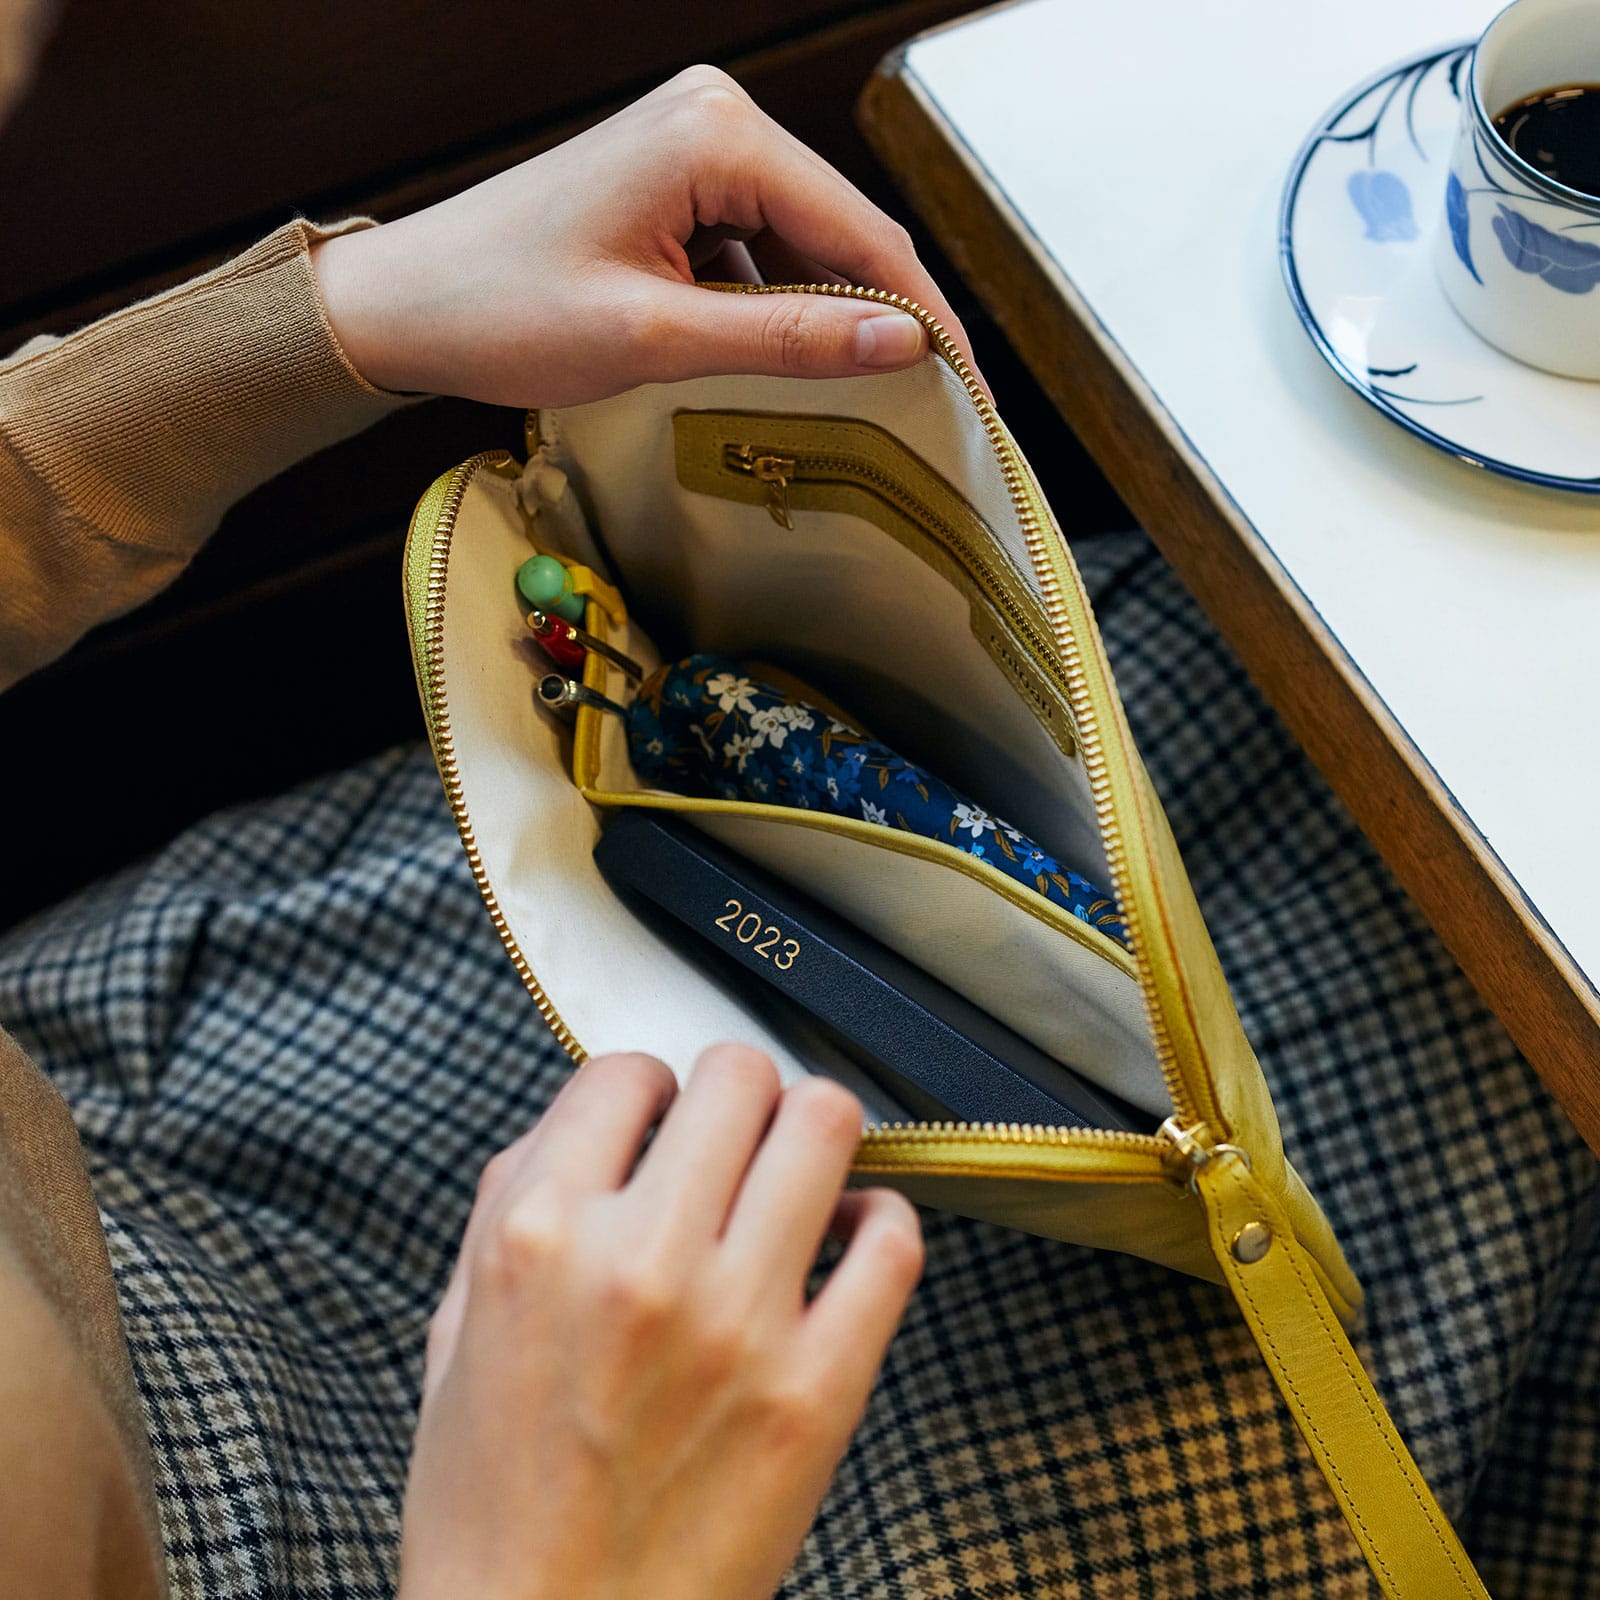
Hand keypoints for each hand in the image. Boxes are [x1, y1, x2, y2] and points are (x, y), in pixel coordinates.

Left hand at [311, 65, 981, 406]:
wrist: (405, 306)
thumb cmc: (500, 310)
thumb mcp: (656, 338)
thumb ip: (788, 339)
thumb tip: (904, 343)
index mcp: (716, 134)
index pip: (863, 232)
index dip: (925, 318)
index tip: (971, 393)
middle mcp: (714, 118)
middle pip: (841, 231)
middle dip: (885, 319)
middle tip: (934, 407)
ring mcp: (693, 146)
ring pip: (804, 245)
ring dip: (829, 318)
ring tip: (862, 398)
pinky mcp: (675, 183)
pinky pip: (759, 248)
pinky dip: (779, 308)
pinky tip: (782, 363)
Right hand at [398, 1046, 923, 1599]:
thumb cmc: (494, 1502)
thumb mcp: (457, 1330)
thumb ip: (510, 1203)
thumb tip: (585, 1118)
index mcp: (539, 1238)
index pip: (623, 1072)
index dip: (644, 1088)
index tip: (656, 1120)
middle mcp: (641, 1260)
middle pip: (737, 1075)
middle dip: (733, 1088)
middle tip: (731, 1133)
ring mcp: (740, 1322)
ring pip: (826, 1126)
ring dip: (810, 1132)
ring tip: (794, 1172)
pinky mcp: (819, 1388)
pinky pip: (891, 1243)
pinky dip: (876, 1220)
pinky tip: (844, 1239)